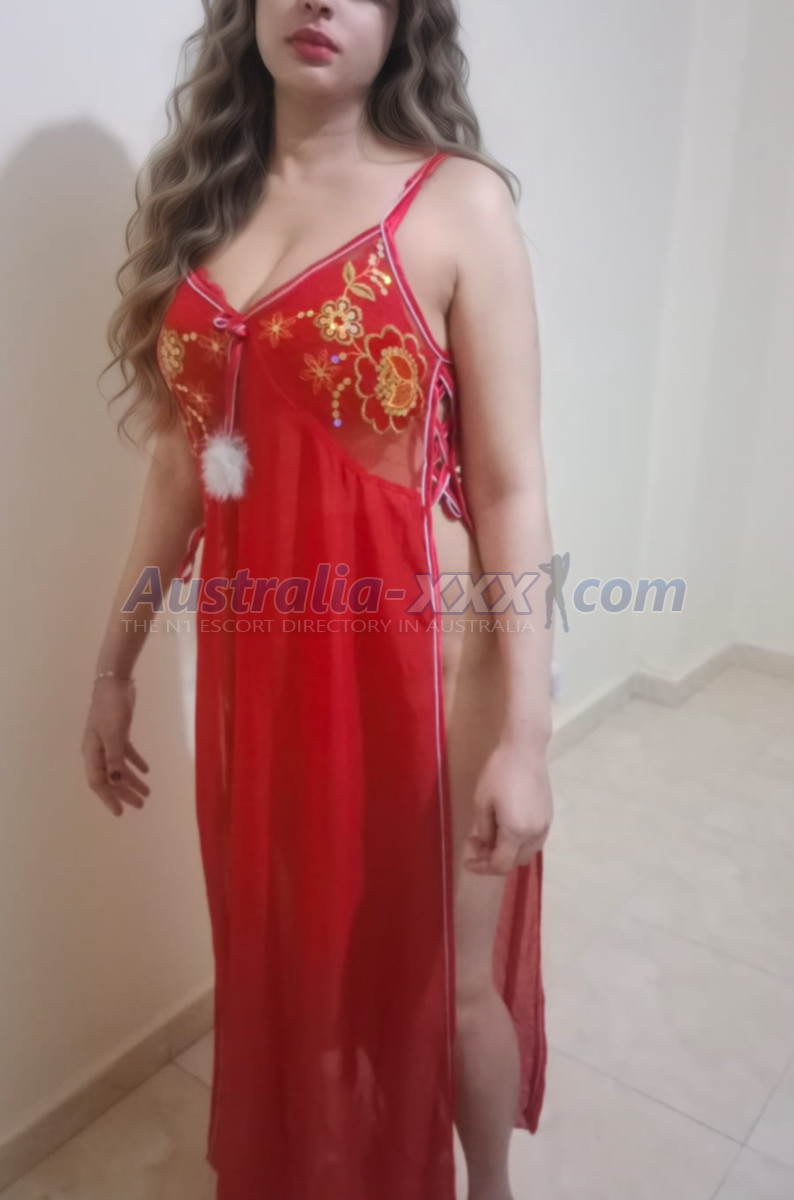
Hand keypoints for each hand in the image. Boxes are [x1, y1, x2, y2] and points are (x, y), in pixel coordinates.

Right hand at [81, 678, 150, 816]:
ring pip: (119, 768)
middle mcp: (98, 750)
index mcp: (92, 752)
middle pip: (110, 778)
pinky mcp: (118, 733)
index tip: (120, 812)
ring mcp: (107, 742)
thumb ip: (114, 758)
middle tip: (141, 804)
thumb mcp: (114, 734)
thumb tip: (115, 782)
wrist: (114, 683)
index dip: (109, 798)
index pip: (99, 782)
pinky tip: (146, 770)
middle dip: (125, 793)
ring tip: (147, 793)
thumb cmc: (111, 708)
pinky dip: (136, 763)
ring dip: (132, 780)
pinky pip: (126, 754)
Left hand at [462, 739, 552, 874]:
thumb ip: (484, 830)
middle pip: (515, 862)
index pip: (501, 865)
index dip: (482, 867)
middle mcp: (534, 834)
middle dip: (493, 859)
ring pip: (526, 853)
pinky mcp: (548, 816)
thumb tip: (488, 844)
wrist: (525, 750)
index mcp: (516, 832)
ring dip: (508, 852)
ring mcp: (545, 826)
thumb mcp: (482, 802)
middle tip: (477, 843)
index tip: (467, 859)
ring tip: (492, 836)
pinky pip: (534, 841)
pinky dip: (519, 843)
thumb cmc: (498, 773)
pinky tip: (507, 827)